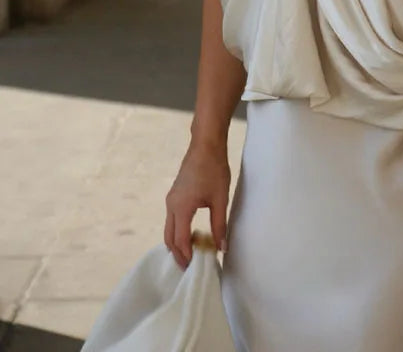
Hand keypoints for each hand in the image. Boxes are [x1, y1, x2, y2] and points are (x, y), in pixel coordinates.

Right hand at [164, 139, 230, 269]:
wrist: (206, 145)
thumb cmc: (214, 169)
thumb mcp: (220, 199)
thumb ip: (220, 225)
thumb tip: (222, 248)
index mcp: (181, 208)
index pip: (180, 240)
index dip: (187, 256)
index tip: (195, 268)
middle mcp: (171, 205)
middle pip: (169, 238)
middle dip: (178, 254)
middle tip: (189, 268)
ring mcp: (171, 199)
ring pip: (169, 229)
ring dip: (177, 243)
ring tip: (191, 254)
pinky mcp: (174, 194)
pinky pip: (172, 219)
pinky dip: (178, 231)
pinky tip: (191, 235)